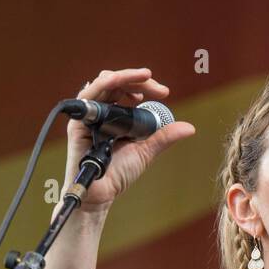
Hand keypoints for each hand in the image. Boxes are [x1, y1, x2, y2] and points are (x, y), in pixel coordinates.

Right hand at [62, 66, 195, 210]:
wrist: (102, 193)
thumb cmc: (119, 172)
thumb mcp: (146, 150)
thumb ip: (163, 137)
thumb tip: (189, 128)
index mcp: (116, 114)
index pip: (129, 90)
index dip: (146, 87)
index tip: (164, 92)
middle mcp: (102, 111)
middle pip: (118, 83)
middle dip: (139, 80)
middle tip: (159, 88)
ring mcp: (89, 114)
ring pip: (104, 82)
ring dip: (125, 76)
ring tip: (145, 77)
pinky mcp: (79, 121)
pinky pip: (88, 95)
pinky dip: (104, 84)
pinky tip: (117, 80)